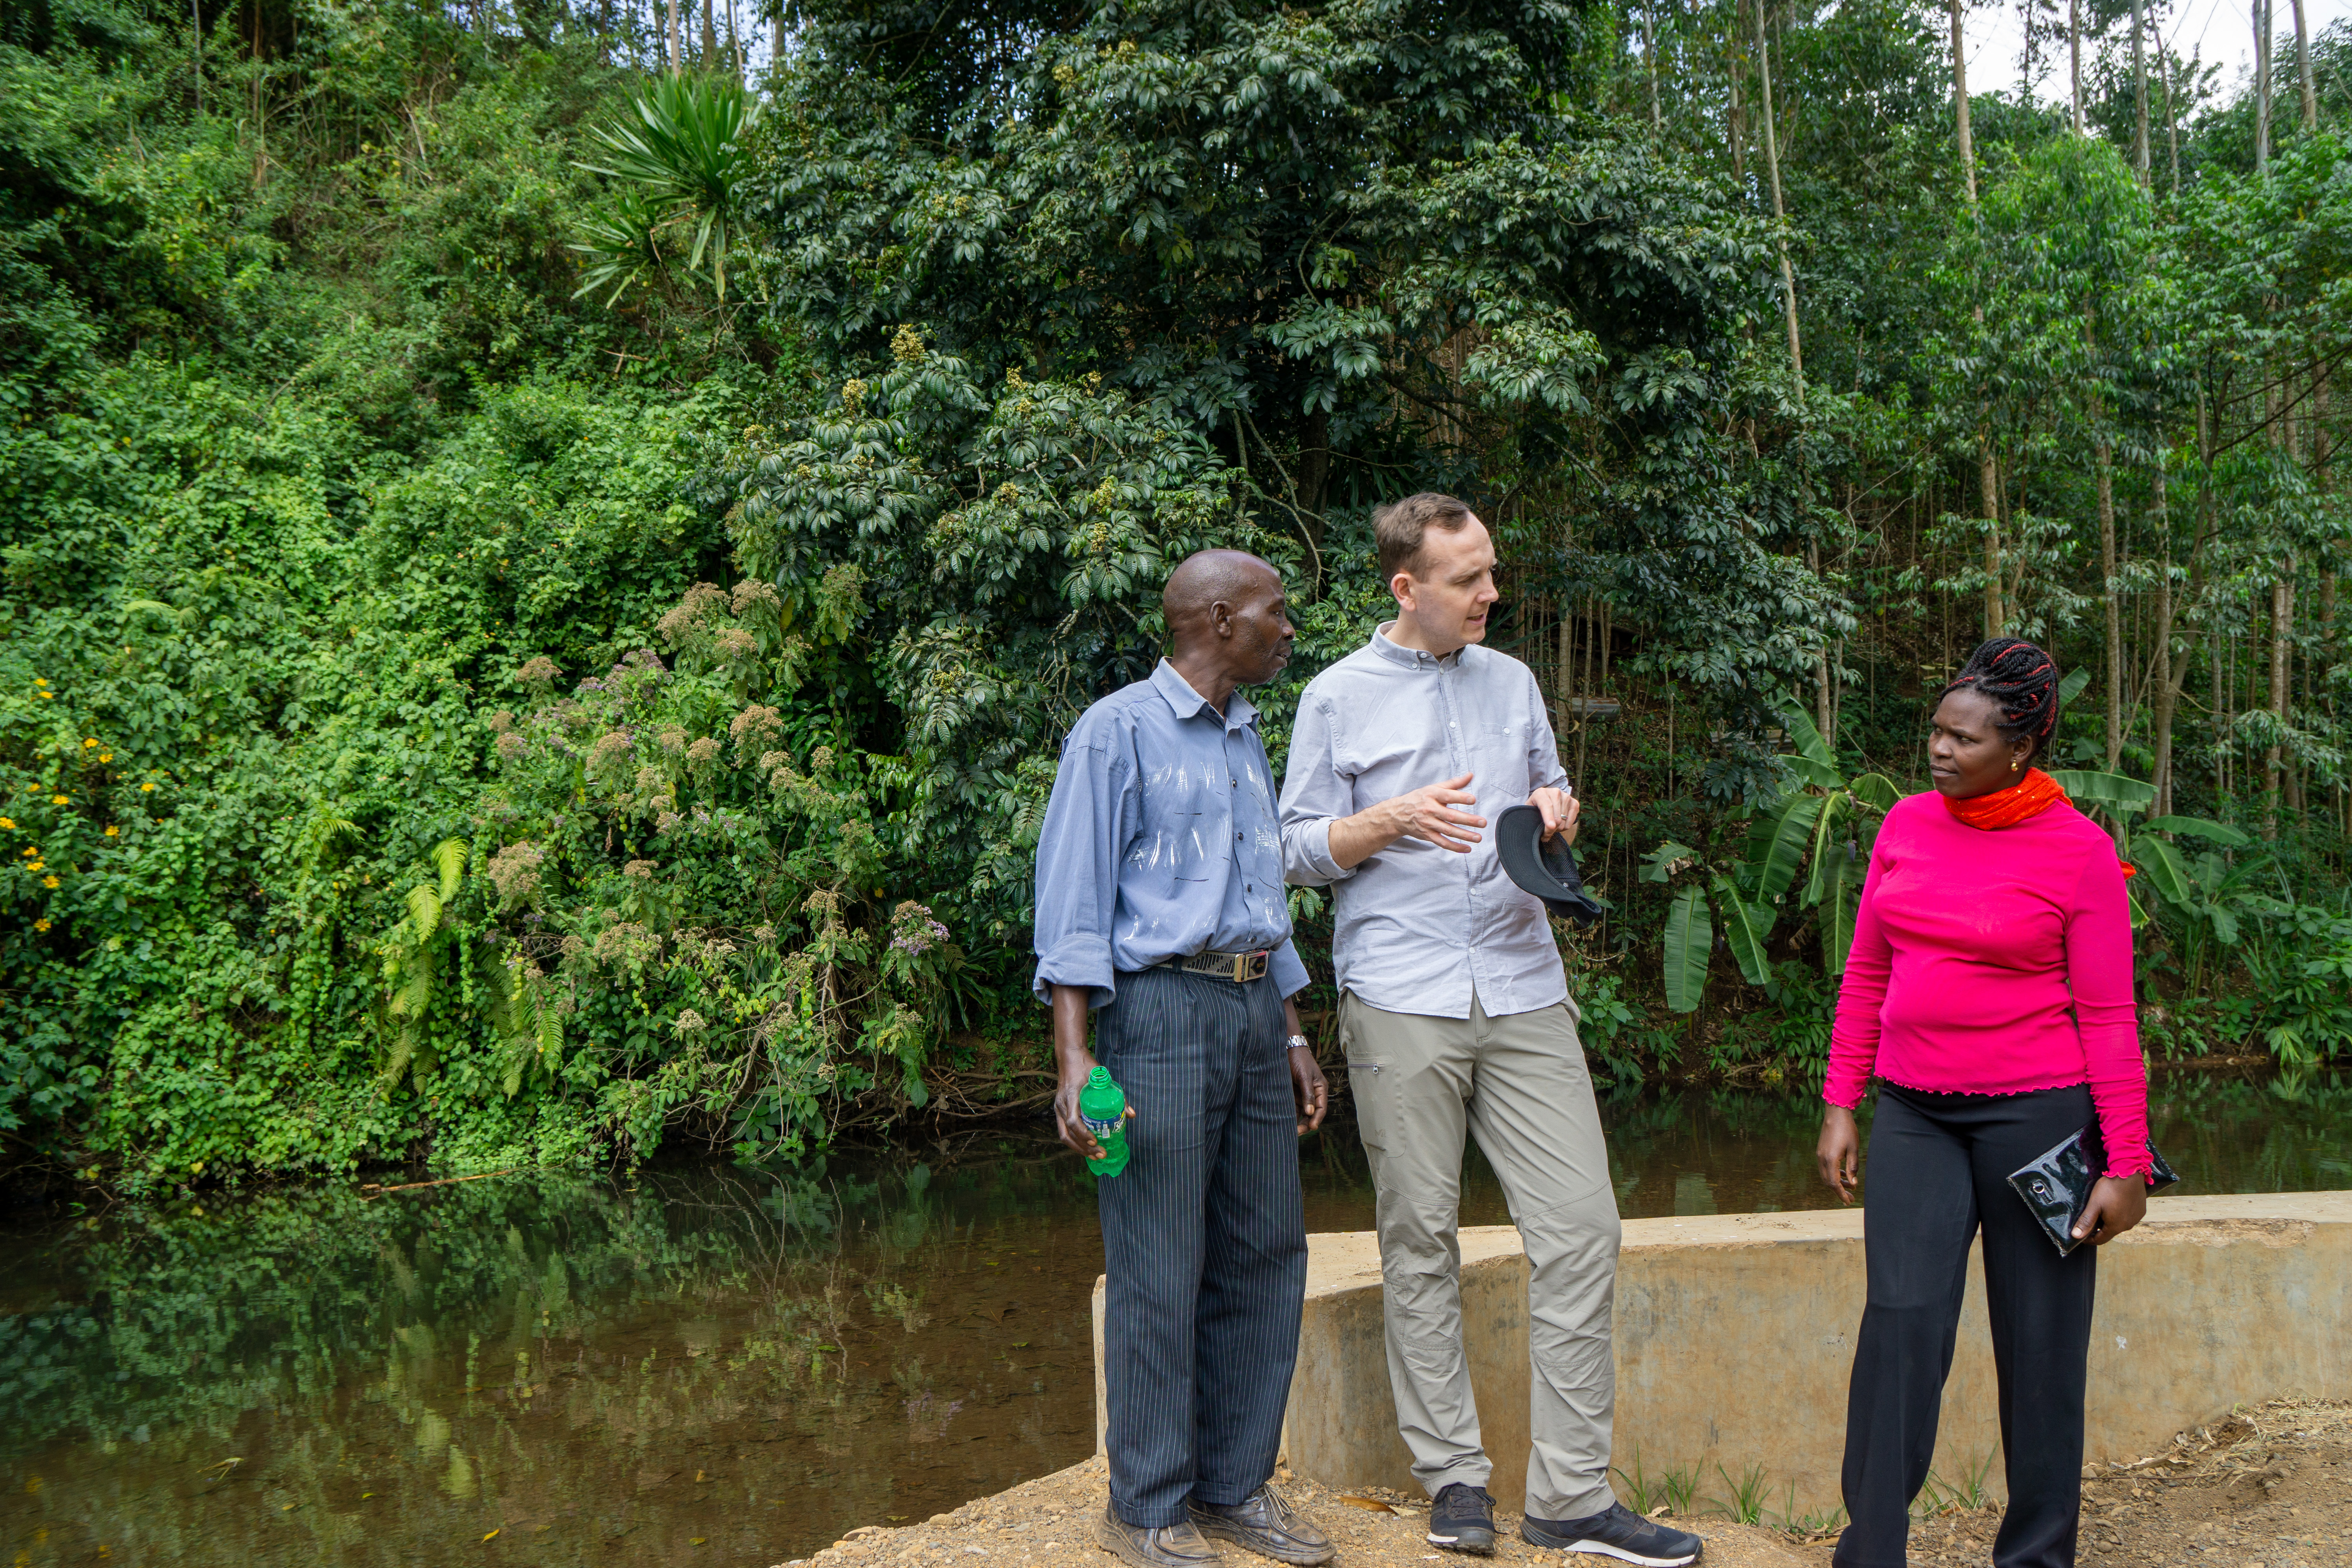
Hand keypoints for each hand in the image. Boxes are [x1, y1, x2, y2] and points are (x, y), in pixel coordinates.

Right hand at [1050, 983, 1129, 1160]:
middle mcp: (1061, 1105)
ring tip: (1094, 1156)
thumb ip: (1118, 1096)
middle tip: (1101, 1154)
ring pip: (1064, 1135)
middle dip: (1083, 1148)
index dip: (1083, 1134)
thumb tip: (1131, 1115)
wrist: (1070, 1058)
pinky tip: (1086, 1147)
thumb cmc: (1087, 1067)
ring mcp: (1058, 1109)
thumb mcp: (1104, 1079)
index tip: (1095, 1141)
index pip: (1073, 1121)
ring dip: (1078, 1148)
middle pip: (1067, 1134)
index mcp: (1071, 1096)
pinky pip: (1064, 1131)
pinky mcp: (1059, 1111)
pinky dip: (1074, 1141)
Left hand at [1289, 1045, 1327, 1133]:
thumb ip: (1308, 1094)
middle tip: (1297, 1133)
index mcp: (1320, 1089)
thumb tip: (1310, 1113)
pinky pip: (1292, 1108)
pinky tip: (1284, 1122)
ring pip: (1302, 1113)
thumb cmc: (1299, 1060)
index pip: (1321, 1108)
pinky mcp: (1292, 1095)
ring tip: (1291, 1131)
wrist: (1286, 1049)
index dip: (1317, 1119)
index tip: (1312, 1127)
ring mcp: (1302, 1095)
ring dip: (1297, 1122)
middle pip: (1312, 1114)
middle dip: (1306, 1124)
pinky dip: (1290, 1116)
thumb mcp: (1305, 1076)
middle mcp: (1312, 1094)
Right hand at [1381, 772, 1485, 852]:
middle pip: (1450, 816)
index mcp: (1432, 795)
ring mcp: (1428, 823)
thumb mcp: (1434, 788)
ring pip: (1448, 830)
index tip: (1473, 799)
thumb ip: (1454, 783)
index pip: (1447, 796)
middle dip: (1468, 820)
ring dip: (1464, 835)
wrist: (1398, 814)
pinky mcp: (1427, 835)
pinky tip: (1467, 848)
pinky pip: (1442, 842)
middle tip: (1482, 822)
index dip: (1460, 797)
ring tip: (1478, 837)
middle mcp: (1429, 809)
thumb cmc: (1420, 798)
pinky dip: (1454, 847)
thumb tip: (1471, 775)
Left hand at [1530, 785, 1580, 844]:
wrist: (1546, 802)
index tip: (1550, 826)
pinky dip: (1565, 827)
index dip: (1548, 817)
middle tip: (1544, 833)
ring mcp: (1566, 796)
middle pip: (1557, 817)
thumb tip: (1544, 836)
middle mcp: (1555, 792)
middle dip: (1551, 830)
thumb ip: (1533, 821)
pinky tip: (1559, 823)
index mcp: (1541, 793)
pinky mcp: (1575, 803)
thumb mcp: (1529, 812)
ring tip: (1551, 825)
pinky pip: (1572, 821)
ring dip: (1557, 829)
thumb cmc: (1535, 809)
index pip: (1546, 805)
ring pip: (1564, 822)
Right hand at [1817, 1106, 1859, 1203]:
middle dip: (1839, 1191)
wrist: (1836, 1114)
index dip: (1841, 1194)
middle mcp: (1822, 1159)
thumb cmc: (1847, 1130)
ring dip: (1837, 1182)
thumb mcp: (1853, 1150)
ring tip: (1850, 1185)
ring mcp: (1819, 1155)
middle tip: (1851, 1197)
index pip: (1834, 1183)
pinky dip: (1833, 1174)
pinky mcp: (1820, 1151)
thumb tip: (1853, 1183)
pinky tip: (1844, 1174)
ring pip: (1826, 1175)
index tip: (1848, 1201)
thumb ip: (1853, 1168)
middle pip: (1828, 1182)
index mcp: (1830, 1159)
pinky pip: (1825, 1168)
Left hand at [2072, 1175, 2147, 1246]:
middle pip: (2110, 1231)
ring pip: (2119, 1223)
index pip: (2100, 1240)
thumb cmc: (2110, 1188)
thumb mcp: (2094, 1204)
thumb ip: (2086, 1221)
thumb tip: (2076, 1236)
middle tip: (2090, 1217)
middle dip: (2099, 1228)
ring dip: (2110, 1220)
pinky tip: (2115, 1204)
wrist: (2129, 1173)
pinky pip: (2128, 1216)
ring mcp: (2136, 1218)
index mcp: (2116, 1226)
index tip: (2082, 1235)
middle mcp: (2128, 1225)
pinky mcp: (2141, 1210)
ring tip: (2102, 1209)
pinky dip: (2120, 1214)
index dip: (2089, 1239)